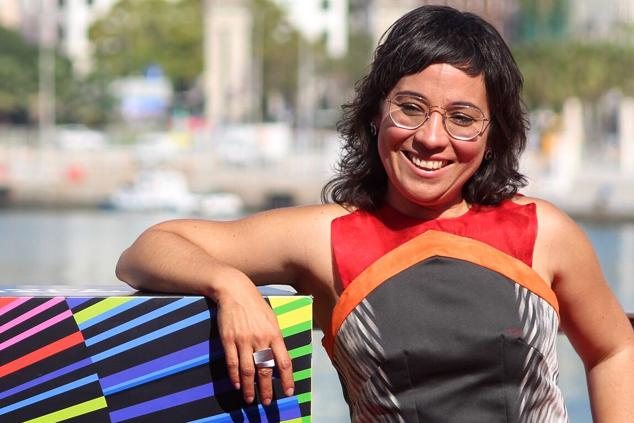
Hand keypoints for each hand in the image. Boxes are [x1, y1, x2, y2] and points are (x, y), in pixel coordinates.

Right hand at [216, 280, 293, 405]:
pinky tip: (237, 385)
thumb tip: (279, 358)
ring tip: (250, 399)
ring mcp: (243, 340)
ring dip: (249, 387)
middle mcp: (260, 338)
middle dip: (267, 389)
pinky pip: (232, 362)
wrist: (235, 291)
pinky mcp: (228, 339)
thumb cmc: (256, 305)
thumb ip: (276, 338)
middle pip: (265, 369)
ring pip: (247, 370)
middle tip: (266, 402)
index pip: (284, 361)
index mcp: (274, 334)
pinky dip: (234, 377)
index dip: (287, 379)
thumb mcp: (272, 319)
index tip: (288, 392)